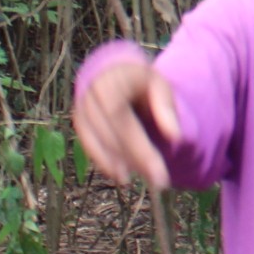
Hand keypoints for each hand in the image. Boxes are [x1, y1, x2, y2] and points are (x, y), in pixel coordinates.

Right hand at [72, 59, 180, 189]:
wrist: (116, 72)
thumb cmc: (142, 81)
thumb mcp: (160, 85)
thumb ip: (166, 107)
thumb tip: (175, 136)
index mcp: (112, 81)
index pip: (122, 118)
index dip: (137, 146)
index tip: (157, 169)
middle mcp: (91, 93)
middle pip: (109, 132)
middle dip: (132, 158)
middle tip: (157, 181)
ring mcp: (81, 107)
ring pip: (96, 141)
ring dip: (115, 164)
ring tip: (138, 180)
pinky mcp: (78, 121)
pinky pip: (89, 145)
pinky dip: (103, 162)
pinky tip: (120, 175)